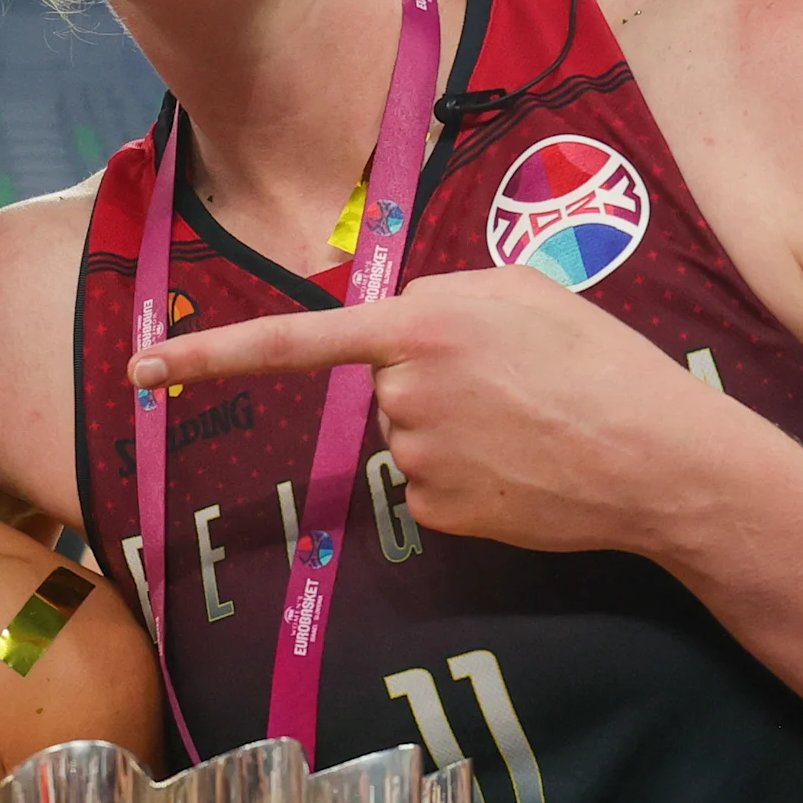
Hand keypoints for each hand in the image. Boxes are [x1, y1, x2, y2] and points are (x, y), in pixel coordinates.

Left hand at [128, 266, 737, 558]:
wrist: (660, 460)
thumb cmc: (602, 364)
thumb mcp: (525, 292)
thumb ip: (444, 294)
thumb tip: (397, 327)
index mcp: (420, 323)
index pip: (294, 340)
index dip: (210, 357)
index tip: (141, 369)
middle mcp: (403, 392)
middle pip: (381, 385)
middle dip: (434, 383)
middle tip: (520, 385)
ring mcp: (416, 457)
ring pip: (407, 436)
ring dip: (457, 430)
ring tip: (534, 424)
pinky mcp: (436, 510)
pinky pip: (429, 485)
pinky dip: (469, 479)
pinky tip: (525, 471)